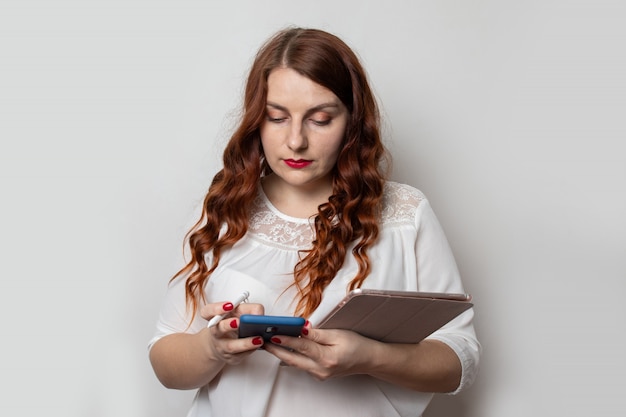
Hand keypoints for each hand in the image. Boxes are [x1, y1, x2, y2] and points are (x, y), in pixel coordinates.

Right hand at [199, 301, 265, 364]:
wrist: (221, 343)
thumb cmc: (231, 323)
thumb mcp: (237, 312)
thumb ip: (248, 309)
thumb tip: (259, 313)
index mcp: (215, 317)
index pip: (208, 311)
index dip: (216, 308)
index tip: (229, 305)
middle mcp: (216, 332)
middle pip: (217, 329)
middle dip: (228, 325)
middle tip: (238, 322)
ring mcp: (222, 346)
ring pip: (231, 346)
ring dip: (245, 343)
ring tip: (258, 339)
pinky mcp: (231, 357)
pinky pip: (241, 355)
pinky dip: (251, 350)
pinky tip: (259, 345)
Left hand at [263, 324, 379, 379]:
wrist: (369, 360)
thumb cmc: (357, 345)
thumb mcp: (339, 334)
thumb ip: (318, 334)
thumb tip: (301, 329)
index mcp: (327, 358)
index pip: (301, 347)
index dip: (286, 340)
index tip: (273, 335)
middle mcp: (321, 370)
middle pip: (293, 359)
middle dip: (276, 350)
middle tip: (262, 341)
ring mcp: (319, 374)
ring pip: (295, 363)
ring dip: (282, 353)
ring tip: (269, 342)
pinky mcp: (319, 374)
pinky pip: (302, 365)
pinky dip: (292, 356)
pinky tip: (285, 349)